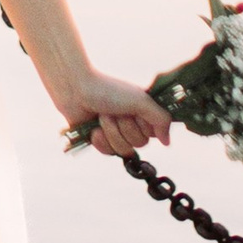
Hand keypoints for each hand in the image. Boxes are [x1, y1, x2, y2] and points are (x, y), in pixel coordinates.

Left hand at [53, 69, 170, 162]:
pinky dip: (101, 140)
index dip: (144, 126)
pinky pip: (108, 152)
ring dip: (112, 132)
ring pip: (124, 150)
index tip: (135, 112)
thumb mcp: (141, 100)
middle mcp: (131, 123)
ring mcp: (115, 132)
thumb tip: (167, 142)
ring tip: (102, 117)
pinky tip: (94, 129)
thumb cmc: (109, 90)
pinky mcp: (100, 140)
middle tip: (115, 111)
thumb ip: (161, 119)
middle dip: (125, 128)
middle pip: (139, 144)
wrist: (76, 90)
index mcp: (142, 113)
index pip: (154, 134)